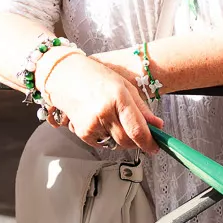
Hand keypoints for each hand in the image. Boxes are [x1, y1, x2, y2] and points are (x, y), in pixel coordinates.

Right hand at [40, 54, 164, 154]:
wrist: (65, 76)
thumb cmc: (96, 76)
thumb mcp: (124, 86)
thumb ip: (142, 108)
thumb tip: (158, 125)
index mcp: (119, 97)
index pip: (137, 130)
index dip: (149, 143)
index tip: (155, 147)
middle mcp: (104, 112)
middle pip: (127, 141)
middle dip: (136, 142)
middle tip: (137, 133)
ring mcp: (92, 124)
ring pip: (115, 144)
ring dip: (119, 137)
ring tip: (112, 117)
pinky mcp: (82, 132)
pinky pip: (101, 143)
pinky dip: (105, 136)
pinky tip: (99, 120)